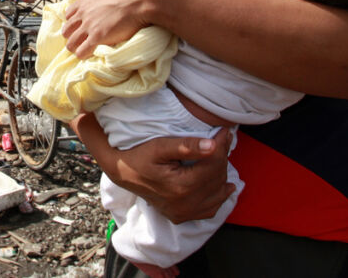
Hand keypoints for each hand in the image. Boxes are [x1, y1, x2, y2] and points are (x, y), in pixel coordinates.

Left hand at [63, 0, 162, 57]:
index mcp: (85, 0)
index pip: (69, 15)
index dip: (74, 23)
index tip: (81, 28)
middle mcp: (83, 12)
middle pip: (66, 30)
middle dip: (72, 36)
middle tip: (81, 41)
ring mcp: (89, 25)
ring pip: (70, 43)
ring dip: (75, 48)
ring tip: (83, 51)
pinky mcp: (97, 37)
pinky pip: (81, 51)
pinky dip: (83, 55)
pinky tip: (90, 55)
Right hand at [71, 113, 233, 223]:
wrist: (122, 172)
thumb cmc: (140, 155)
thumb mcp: (160, 146)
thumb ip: (186, 146)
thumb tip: (212, 146)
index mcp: (181, 186)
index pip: (213, 164)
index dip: (222, 145)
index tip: (224, 131)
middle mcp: (185, 204)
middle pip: (217, 178)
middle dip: (223, 157)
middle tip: (224, 139)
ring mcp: (184, 213)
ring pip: (217, 194)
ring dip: (222, 174)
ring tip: (222, 156)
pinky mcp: (181, 216)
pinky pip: (209, 210)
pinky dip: (218, 197)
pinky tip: (223, 186)